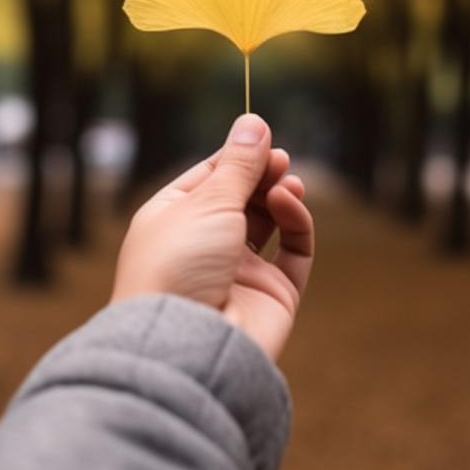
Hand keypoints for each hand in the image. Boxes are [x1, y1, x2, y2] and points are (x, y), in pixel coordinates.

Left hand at [111, 113, 313, 360]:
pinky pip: (293, 250)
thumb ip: (238, 164)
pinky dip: (296, 221)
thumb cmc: (178, 266)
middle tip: (279, 158)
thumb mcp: (208, 201)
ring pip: (270, 220)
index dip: (236, 156)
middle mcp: (205, 244)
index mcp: (173, 219)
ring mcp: (239, 270)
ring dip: (280, 194)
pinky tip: (289, 201)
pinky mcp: (272, 293)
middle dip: (261, 172)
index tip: (260, 136)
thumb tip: (253, 122)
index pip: (208, 176)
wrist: (187, 347)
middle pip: (242, 196)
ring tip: (286, 179)